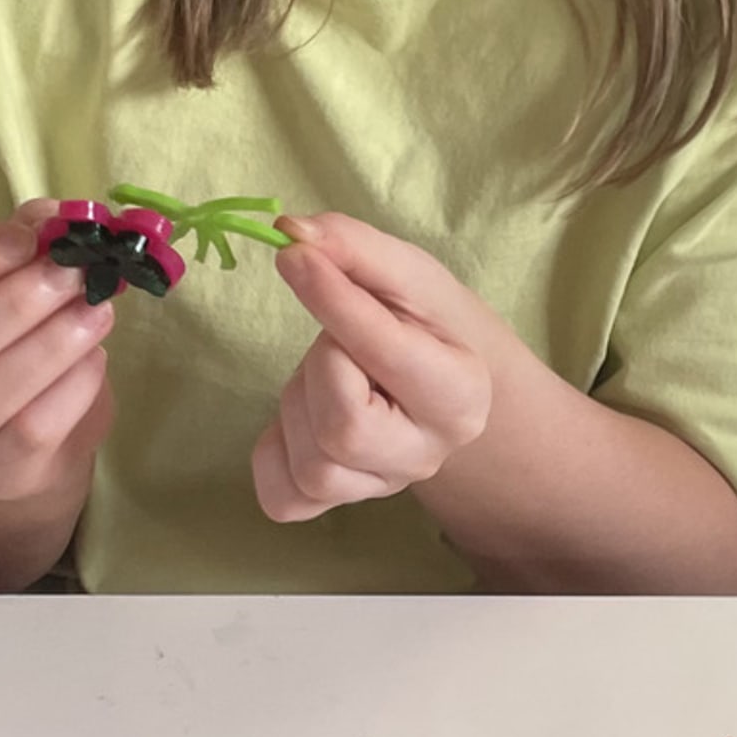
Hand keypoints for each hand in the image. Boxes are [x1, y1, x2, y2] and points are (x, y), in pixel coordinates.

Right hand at [0, 200, 117, 502]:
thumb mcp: (1, 280)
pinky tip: (94, 359)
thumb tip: (63, 217)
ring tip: (97, 311)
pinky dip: (69, 390)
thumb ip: (24, 242)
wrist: (21, 424)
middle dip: (18, 304)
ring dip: (51, 347)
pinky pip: (28, 434)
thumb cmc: (2, 335)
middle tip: (75, 273)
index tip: (27, 236)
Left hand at [252, 213, 497, 524]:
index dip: (333, 302)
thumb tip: (292, 234)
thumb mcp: (407, 274)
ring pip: (312, 463)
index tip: (296, 256)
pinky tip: (301, 417)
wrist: (440, 381)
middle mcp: (426, 454)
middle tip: (340, 343)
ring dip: (299, 403)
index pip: (385, 355)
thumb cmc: (427, 322)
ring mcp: (382, 487)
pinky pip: (283, 499)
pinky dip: (274, 451)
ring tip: (329, 375)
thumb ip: (355, 249)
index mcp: (461, 395)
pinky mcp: (337, 503)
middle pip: (344, 427)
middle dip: (322, 368)